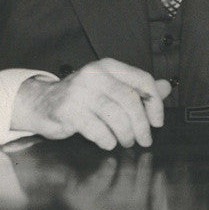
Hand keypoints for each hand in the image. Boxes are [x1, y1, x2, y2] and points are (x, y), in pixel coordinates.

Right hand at [11, 58, 169, 149]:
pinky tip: (108, 143)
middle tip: (145, 139)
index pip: (142, 80)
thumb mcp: (110, 87)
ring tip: (126, 142)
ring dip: (126, 134)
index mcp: (109, 67)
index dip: (155, 102)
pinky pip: (97, 129)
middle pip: (130, 100)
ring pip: (116, 116)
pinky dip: (108, 140)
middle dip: (142, 124)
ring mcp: (80, 92)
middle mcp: (95, 75)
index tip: (158, 121)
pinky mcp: (68, 110)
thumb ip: (138, 88)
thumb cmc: (81, 97)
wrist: (41, 103)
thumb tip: (167, 87)